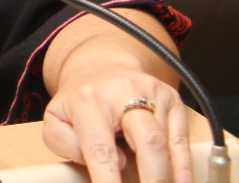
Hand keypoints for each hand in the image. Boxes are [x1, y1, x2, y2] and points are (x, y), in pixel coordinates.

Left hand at [43, 65, 192, 182]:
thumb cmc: (79, 101)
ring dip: (165, 175)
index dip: (109, 181)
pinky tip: (179, 182)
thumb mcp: (55, 120)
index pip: (101, 150)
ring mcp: (152, 93)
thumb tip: (113, 163)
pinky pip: (183, 140)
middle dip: (154, 180)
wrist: (100, 67)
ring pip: (168, 144)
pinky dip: (183, 168)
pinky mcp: (172, 99)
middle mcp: (123, 93)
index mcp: (87, 101)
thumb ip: (68, 145)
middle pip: (149, 142)